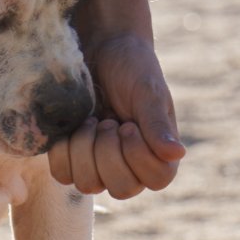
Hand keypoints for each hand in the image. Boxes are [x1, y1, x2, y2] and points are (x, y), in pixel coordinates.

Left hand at [47, 0, 184, 198]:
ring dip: (85, 149)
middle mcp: (133, 168)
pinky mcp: (72, 161)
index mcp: (160, 155)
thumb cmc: (131, 67)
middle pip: (120, 188)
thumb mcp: (147, 91)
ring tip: (91, 121)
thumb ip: (157, 124)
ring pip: (88, 185)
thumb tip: (176, 154)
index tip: (128, 124)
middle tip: (108, 120)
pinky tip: (74, 127)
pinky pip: (63, 174)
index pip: (155, 180)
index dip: (138, 154)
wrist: (98, 51)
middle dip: (109, 151)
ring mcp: (100, 168)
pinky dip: (64, 150)